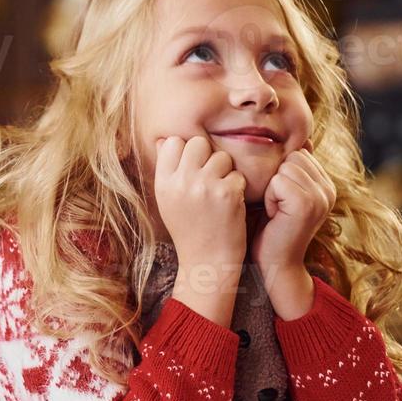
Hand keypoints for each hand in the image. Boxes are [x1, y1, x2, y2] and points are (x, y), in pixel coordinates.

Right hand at [154, 135, 247, 276]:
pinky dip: (237, 187)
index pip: (172, 141)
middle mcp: (181, 182)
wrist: (207, 261)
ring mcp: (205, 186)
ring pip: (222, 157)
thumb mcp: (167, 200)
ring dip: (225, 172)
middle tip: (209, 178)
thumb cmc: (188, 229)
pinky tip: (230, 204)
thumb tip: (164, 139)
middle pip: (198, 142)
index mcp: (163, 183)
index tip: (191, 168)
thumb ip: (166, 169)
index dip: (185, 151)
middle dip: (207, 156)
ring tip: (219, 194)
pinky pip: (237, 174)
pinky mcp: (228, 194)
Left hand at [248, 147, 335, 274]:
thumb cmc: (271, 228)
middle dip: (277, 178)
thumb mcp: (285, 193)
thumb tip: (304, 139)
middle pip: (292, 157)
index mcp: (327, 184)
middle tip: (278, 206)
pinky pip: (278, 181)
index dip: (281, 174)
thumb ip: (295, 169)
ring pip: (284, 167)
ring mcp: (321, 196)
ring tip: (277, 211)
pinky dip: (269, 197)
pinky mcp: (308, 204)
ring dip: (272, 189)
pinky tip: (275, 215)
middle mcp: (329, 189)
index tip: (282, 200)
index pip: (299, 153)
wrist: (275, 264)